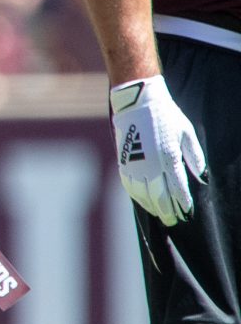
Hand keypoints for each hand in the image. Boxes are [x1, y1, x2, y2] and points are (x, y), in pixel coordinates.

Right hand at [114, 75, 206, 224]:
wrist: (137, 102)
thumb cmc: (166, 116)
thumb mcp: (187, 132)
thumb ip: (194, 156)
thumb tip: (201, 176)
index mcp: (169, 157)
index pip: (178, 188)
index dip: (183, 203)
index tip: (187, 213)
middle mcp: (151, 164)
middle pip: (160, 196)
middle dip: (168, 211)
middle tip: (173, 221)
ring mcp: (135, 164)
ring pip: (143, 194)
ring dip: (152, 207)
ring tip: (159, 214)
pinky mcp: (123, 161)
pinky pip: (129, 185)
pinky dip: (137, 197)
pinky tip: (143, 202)